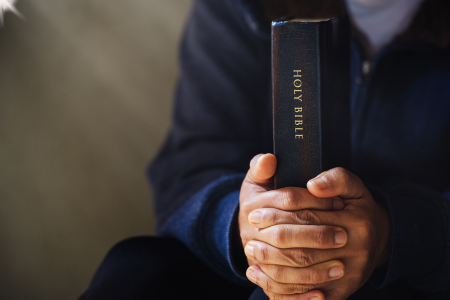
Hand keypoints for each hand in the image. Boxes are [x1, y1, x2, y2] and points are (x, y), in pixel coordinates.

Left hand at [245, 166, 389, 299]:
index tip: (254, 211)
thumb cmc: (359, 209)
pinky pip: (308, 296)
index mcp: (357, 221)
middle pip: (304, 247)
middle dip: (272, 239)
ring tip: (252, 251)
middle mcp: (356, 250)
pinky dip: (284, 289)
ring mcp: (349, 275)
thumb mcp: (354, 187)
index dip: (278, 213)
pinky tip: (262, 277)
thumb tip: (313, 185)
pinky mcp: (342, 292)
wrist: (380, 241)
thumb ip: (336, 179)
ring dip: (273, 264)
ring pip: (303, 273)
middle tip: (249, 233)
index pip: (308, 216)